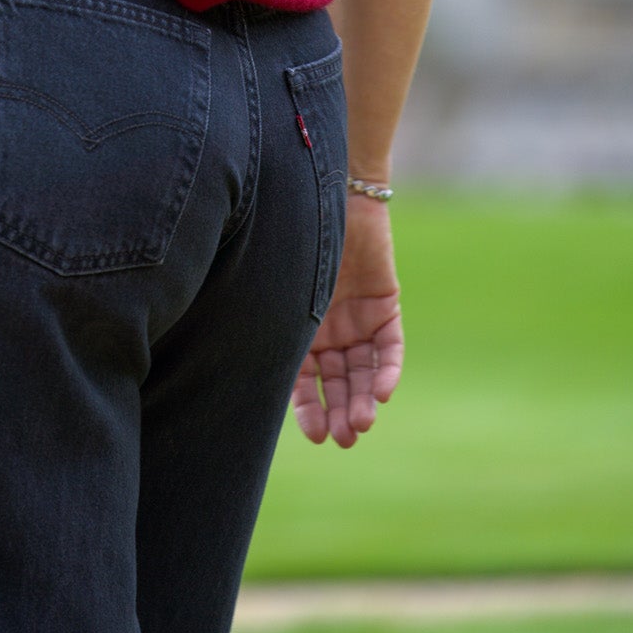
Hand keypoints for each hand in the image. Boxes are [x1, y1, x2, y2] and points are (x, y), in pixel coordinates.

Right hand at [290, 192, 402, 446]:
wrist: (331, 193)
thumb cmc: (292, 237)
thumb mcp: (280, 286)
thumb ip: (272, 322)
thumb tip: (243, 370)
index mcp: (298, 329)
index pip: (303, 381)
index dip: (308, 410)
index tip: (315, 436)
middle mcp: (329, 330)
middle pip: (338, 383)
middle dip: (340, 412)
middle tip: (346, 439)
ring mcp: (359, 321)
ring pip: (364, 372)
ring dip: (364, 399)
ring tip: (364, 423)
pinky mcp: (385, 308)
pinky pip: (389, 347)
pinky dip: (387, 369)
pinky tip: (382, 392)